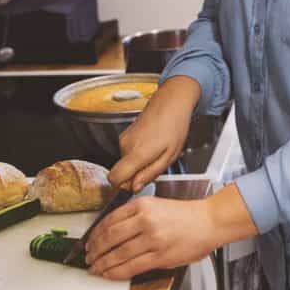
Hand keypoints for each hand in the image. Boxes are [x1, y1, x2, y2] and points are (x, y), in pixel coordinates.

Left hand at [85, 184, 258, 279]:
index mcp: (143, 205)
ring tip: (95, 268)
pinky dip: (116, 272)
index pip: (109, 220)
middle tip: (88, 257)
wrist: (210, 221)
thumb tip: (112, 233)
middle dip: (94, 250)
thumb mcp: (157, 205)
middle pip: (109, 237)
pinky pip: (131, 267)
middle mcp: (146, 220)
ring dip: (102, 264)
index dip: (94, 234)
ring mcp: (152, 239)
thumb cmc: (186, 215)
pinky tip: (109, 274)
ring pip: (117, 254)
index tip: (89, 242)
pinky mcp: (160, 256)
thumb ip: (135, 216)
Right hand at [108, 77, 198, 192]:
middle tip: (155, 163)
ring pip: (126, 162)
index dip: (124, 186)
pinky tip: (152, 143)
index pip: (114, 178)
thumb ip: (150, 173)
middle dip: (136, 174)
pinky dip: (138, 153)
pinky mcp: (125, 134)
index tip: (138, 183)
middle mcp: (126, 145)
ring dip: (140, 162)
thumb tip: (134, 187)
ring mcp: (124, 138)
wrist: (171, 102)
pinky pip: (128, 152)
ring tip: (157, 150)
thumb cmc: (175, 126)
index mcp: (137, 152)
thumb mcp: (170, 156)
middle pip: (122, 172)